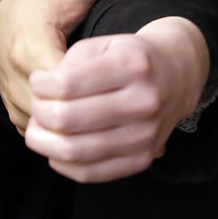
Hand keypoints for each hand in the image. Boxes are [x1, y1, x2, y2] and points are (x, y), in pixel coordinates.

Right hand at [0, 0, 178, 132]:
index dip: (100, 91)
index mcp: (32, 42)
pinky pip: (38, 129)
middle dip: (94, 115)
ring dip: (81, 127)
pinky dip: (65, 131)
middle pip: (56, 115)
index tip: (128, 83)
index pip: (67, 88)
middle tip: (130, 105)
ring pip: (47, 127)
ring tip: (118, 114)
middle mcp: (15, 73)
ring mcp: (9, 92)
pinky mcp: (12, 103)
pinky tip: (95, 120)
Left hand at [25, 16, 209, 182]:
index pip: (66, 84)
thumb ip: (68, 66)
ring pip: (74, 151)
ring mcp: (147, 134)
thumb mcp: (102, 45)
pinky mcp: (144, 158)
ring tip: (40, 129)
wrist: (179, 74)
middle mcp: (144, 101)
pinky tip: (58, 148)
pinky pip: (90, 173)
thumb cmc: (131, 59)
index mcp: (132, 65)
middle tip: (38, 106)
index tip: (39, 82)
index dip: (40, 85)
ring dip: (43, 142)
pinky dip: (62, 164)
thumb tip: (39, 99)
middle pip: (66, 119)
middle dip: (39, 113)